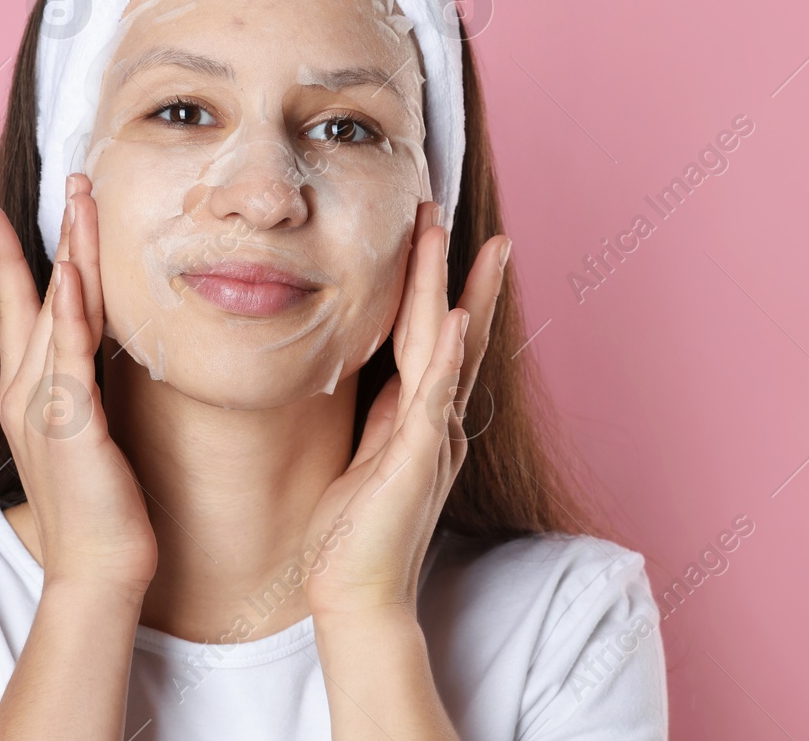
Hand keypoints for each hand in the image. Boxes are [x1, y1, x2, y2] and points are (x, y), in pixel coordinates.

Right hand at [0, 173, 156, 593]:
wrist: (98, 569)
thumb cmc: (99, 509)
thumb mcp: (85, 436)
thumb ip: (80, 393)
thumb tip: (89, 364)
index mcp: (26, 393)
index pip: (19, 307)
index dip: (10, 257)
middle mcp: (25, 391)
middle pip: (40, 294)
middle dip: (52, 232)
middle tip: (71, 178)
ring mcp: (42, 404)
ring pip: (56, 309)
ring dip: (70, 249)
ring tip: (81, 197)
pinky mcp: (70, 423)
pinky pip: (70, 355)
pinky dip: (70, 311)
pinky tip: (72, 271)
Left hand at [301, 201, 509, 618]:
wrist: (354, 596)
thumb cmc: (351, 535)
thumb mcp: (364, 456)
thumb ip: (378, 416)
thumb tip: (375, 375)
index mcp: (420, 420)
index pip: (432, 339)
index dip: (437, 286)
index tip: (438, 237)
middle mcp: (436, 423)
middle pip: (450, 330)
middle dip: (453, 269)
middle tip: (453, 212)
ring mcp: (431, 439)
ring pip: (445, 349)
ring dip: (451, 288)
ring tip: (456, 236)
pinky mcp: (416, 460)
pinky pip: (434, 397)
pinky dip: (448, 355)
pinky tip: (457, 317)